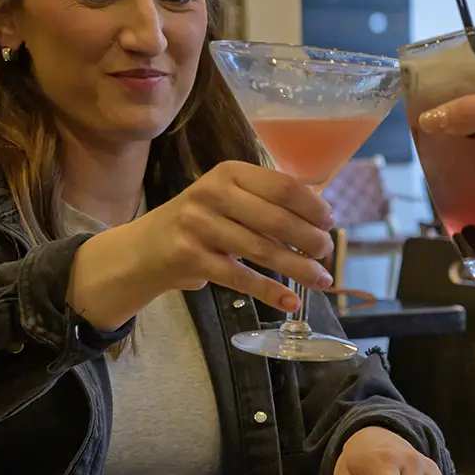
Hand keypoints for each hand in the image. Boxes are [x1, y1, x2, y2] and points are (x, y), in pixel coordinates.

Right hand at [67, 161, 334, 330]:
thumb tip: (321, 216)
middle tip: (327, 254)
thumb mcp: (228, 199)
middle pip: (277, 219)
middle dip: (310, 240)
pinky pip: (240, 277)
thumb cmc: (199, 222)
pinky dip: (270, 291)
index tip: (330, 222)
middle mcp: (212, 193)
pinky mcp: (190, 257)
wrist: (143, 249)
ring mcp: (198, 225)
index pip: (283, 186)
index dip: (313, 206)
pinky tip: (290, 301)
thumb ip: (266, 202)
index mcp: (229, 172)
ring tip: (321, 280)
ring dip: (299, 268)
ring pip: (262, 250)